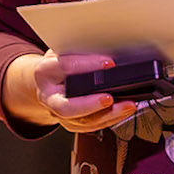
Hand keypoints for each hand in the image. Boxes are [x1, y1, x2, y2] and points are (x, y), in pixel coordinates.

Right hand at [2, 52, 137, 131]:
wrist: (45, 82)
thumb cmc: (57, 64)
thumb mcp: (62, 50)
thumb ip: (77, 50)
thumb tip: (105, 46)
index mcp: (45, 72)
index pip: (65, 67)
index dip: (87, 64)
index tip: (109, 63)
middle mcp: (48, 97)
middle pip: (66, 107)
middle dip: (89, 104)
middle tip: (109, 98)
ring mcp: (58, 114)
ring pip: (84, 121)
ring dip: (109, 115)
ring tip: (128, 105)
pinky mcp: (71, 124)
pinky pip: (92, 127)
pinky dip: (110, 120)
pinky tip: (123, 112)